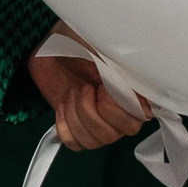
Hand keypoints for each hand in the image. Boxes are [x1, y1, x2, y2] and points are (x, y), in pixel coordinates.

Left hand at [27, 21, 146, 151]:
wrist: (50, 47)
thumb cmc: (78, 42)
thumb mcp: (102, 49)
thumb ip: (120, 70)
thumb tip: (129, 88)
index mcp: (135, 93)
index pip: (136, 118)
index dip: (114, 105)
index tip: (102, 85)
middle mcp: (122, 113)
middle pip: (113, 135)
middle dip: (90, 111)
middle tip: (84, 88)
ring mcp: (100, 122)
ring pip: (94, 142)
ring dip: (76, 116)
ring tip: (73, 93)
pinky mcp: (78, 128)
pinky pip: (75, 144)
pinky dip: (64, 125)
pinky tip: (64, 105)